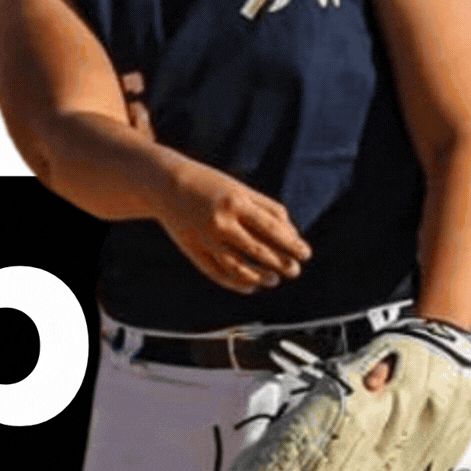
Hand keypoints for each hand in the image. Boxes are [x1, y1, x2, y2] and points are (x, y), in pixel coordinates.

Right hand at [155, 157, 311, 293]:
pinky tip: (250, 286)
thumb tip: (292, 235)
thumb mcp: (240, 189)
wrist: (165, 184)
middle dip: (280, 263)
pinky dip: (235, 283)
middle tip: (294, 271)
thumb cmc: (210, 185)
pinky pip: (216, 273)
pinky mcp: (191, 249)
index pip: (271, 229)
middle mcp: (220, 222)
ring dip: (259, 277)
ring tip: (274, 280)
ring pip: (237, 267)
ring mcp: (204, 238)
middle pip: (257, 250)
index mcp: (235, 202)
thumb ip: (268, 209)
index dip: (291, 244)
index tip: (306, 254)